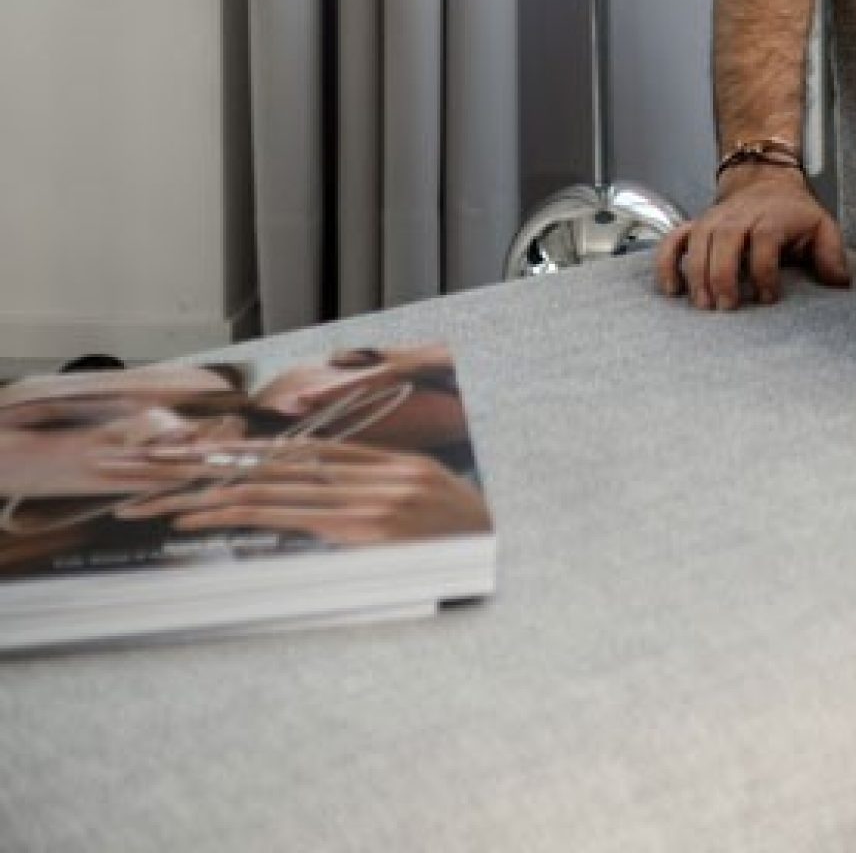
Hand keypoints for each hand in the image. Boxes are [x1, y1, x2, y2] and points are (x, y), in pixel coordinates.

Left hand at [112, 438, 490, 543]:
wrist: (515, 562)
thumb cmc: (476, 551)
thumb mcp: (437, 519)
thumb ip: (391, 511)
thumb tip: (341, 520)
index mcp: (400, 472)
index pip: (322, 455)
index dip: (270, 455)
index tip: (227, 460)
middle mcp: (384, 478)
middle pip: (293, 466)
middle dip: (235, 469)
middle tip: (182, 472)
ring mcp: (377, 502)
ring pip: (284, 489)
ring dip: (225, 493)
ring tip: (178, 503)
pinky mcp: (371, 529)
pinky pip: (297, 517)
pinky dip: (250, 514)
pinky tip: (214, 518)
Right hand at [656, 169, 849, 310]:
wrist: (766, 181)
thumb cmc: (793, 213)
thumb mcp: (821, 227)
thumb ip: (831, 255)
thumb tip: (839, 283)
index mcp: (771, 218)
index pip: (765, 241)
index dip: (765, 272)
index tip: (767, 297)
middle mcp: (739, 216)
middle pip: (726, 241)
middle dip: (724, 276)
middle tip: (728, 307)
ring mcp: (713, 220)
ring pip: (697, 243)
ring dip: (697, 274)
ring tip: (704, 304)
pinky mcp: (696, 226)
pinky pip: (673, 241)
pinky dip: (667, 262)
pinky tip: (671, 289)